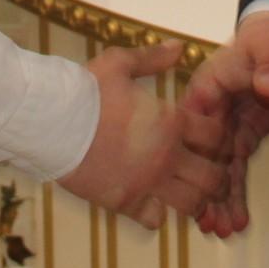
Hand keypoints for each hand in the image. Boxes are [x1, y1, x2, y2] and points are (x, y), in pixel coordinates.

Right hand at [56, 41, 229, 229]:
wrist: (50, 122)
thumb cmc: (83, 90)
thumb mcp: (120, 64)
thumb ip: (153, 58)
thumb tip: (179, 47)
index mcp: (170, 122)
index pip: (216, 135)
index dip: (219, 135)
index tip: (209, 135)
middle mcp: (166, 156)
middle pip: (213, 177)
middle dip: (218, 175)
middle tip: (212, 171)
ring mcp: (147, 183)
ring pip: (191, 204)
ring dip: (196, 199)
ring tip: (190, 193)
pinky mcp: (124, 203)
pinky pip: (156, 220)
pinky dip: (159, 213)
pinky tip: (153, 201)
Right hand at [182, 10, 268, 237]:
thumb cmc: (267, 41)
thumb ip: (268, 67)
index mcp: (206, 90)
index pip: (193, 124)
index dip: (193, 154)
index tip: (193, 182)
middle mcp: (207, 115)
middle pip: (199, 157)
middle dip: (202, 190)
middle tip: (205, 221)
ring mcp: (222, 131)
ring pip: (216, 171)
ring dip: (217, 202)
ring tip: (219, 233)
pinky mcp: (238, 142)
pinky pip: (234, 173)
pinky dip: (235, 197)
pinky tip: (235, 223)